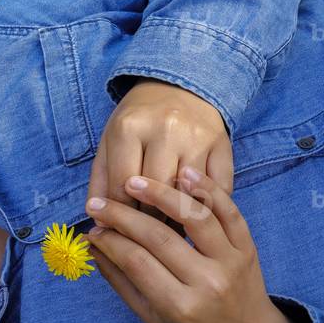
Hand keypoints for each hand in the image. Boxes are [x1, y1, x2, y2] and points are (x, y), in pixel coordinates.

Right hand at [85, 166, 310, 322]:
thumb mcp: (150, 317)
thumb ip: (121, 280)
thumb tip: (92, 246)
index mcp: (180, 305)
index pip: (136, 261)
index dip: (109, 241)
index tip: (91, 229)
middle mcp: (208, 282)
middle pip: (159, 237)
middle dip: (122, 216)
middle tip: (97, 204)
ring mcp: (232, 261)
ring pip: (195, 217)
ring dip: (162, 194)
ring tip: (134, 181)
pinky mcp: (248, 246)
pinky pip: (228, 211)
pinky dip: (207, 189)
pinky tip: (182, 172)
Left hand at [87, 79, 234, 230]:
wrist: (177, 86)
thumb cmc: (136, 122)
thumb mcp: (110, 143)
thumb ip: (101, 181)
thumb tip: (100, 223)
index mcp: (129, 128)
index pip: (122, 185)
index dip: (119, 214)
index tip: (117, 229)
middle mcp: (166, 129)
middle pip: (156, 193)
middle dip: (147, 220)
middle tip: (142, 236)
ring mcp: (198, 136)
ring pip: (187, 194)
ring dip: (177, 221)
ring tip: (166, 232)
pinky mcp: (223, 144)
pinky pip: (218, 189)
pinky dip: (206, 208)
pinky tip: (193, 216)